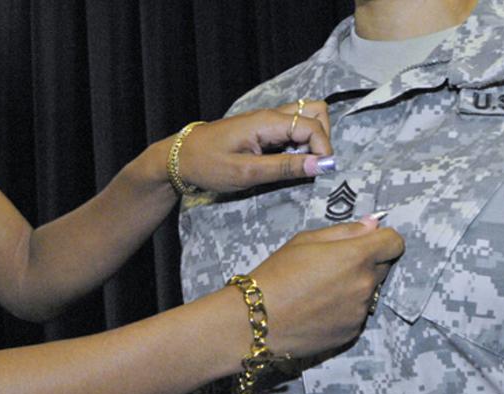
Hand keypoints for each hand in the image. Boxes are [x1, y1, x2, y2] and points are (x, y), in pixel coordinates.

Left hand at [179, 100, 333, 191]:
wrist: (179, 158)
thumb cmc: (208, 165)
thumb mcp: (247, 172)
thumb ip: (285, 168)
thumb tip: (321, 166)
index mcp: (267, 122)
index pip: (312, 125)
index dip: (323, 149)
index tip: (321, 172)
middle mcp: (271, 115)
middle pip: (316, 111)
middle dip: (323, 138)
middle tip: (312, 164)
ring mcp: (268, 120)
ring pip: (307, 116)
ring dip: (313, 138)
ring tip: (302, 162)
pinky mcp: (264, 129)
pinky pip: (294, 127)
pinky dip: (301, 142)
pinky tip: (289, 160)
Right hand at [244, 220, 403, 357]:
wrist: (257, 320)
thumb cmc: (277, 274)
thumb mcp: (306, 240)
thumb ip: (345, 231)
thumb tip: (374, 224)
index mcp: (357, 256)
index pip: (395, 243)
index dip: (384, 239)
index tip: (370, 242)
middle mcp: (365, 284)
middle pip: (384, 267)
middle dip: (368, 263)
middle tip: (336, 266)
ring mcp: (361, 311)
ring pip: (370, 292)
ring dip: (356, 287)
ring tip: (322, 290)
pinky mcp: (352, 332)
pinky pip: (358, 314)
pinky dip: (346, 309)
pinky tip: (320, 309)